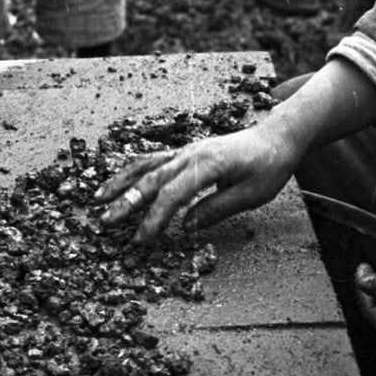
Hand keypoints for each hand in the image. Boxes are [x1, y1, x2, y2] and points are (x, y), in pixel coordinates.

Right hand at [94, 122, 301, 243]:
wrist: (277, 137)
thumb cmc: (269, 166)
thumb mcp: (252, 195)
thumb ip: (217, 209)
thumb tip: (186, 226)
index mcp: (208, 164)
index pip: (173, 194)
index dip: (155, 218)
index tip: (141, 239)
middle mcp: (191, 154)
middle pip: (151, 180)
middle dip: (126, 203)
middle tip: (105, 222)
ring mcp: (186, 151)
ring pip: (146, 166)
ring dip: (121, 182)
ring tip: (99, 198)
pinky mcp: (185, 153)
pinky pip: (153, 161)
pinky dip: (132, 172)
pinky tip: (118, 183)